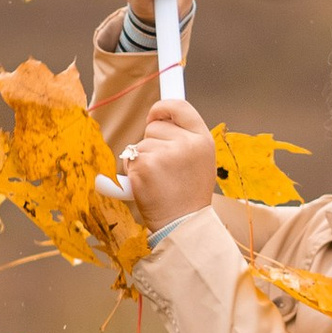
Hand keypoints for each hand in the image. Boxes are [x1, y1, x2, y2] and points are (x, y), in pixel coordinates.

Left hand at [121, 95, 217, 227]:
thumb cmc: (188, 197)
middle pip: (154, 126)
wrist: (182, 226)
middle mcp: (186, 144)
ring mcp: (165, 154)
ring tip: (158, 181)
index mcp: (203, 140)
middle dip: (152, 142)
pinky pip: (129, 158)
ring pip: (139, 144)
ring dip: (142, 160)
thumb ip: (184, 138)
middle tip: (164, 169)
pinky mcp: (145, 165)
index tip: (155, 114)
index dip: (163, 108)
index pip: (180, 106)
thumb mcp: (199, 162)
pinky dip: (132, 171)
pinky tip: (147, 186)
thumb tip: (160, 117)